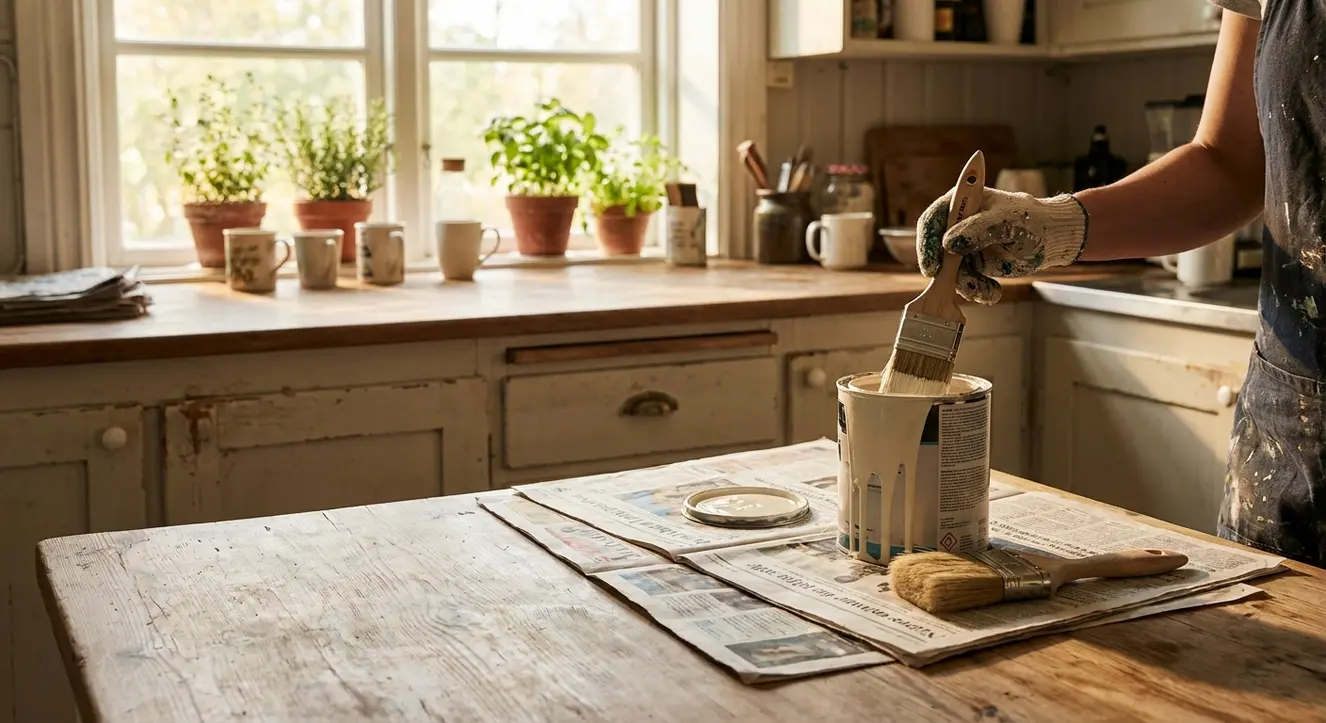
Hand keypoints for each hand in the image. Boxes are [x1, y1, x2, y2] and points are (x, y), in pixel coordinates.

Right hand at [915, 189, 1087, 303]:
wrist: (1052, 240)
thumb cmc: (1032, 220)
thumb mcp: (1006, 221)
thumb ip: (977, 229)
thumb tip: (948, 243)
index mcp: (962, 204)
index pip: (932, 220)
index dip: (927, 243)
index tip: (932, 266)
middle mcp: (958, 226)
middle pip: (935, 249)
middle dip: (944, 271)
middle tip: (955, 285)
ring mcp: (965, 247)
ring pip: (949, 271)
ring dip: (965, 285)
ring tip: (986, 291)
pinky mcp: (974, 265)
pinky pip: (965, 282)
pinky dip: (977, 291)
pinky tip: (991, 292)